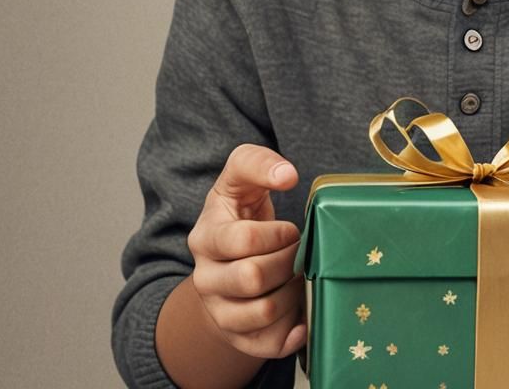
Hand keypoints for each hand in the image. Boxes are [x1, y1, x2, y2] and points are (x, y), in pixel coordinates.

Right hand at [187, 144, 306, 358]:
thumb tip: (287, 174)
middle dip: (288, 262)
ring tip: (299, 276)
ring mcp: (219, 311)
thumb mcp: (239, 177)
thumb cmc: (238, 211)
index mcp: (205, 238)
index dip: (277, 234)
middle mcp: (206, 279)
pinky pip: (267, 345)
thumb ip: (258, 163)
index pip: (242, 240)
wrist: (224, 257)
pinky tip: (303, 316)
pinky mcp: (238, 337)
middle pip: (252, 278)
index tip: (291, 229)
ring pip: (262, 314)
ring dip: (293, 293)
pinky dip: (292, 333)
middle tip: (299, 253)